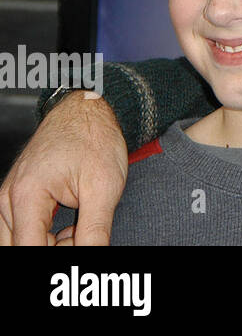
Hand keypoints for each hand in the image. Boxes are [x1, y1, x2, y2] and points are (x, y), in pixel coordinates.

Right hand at [0, 92, 127, 245]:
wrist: (87, 110)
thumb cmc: (95, 139)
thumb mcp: (104, 188)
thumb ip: (95, 230)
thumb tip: (94, 257)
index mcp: (26, 195)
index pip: (28, 250)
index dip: (58, 258)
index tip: (79, 248)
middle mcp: (8, 199)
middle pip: (21, 248)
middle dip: (53, 251)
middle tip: (83, 237)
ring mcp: (9, 199)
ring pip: (21, 242)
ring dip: (50, 245)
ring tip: (80, 227)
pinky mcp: (17, 199)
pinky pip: (24, 231)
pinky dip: (47, 236)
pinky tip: (72, 225)